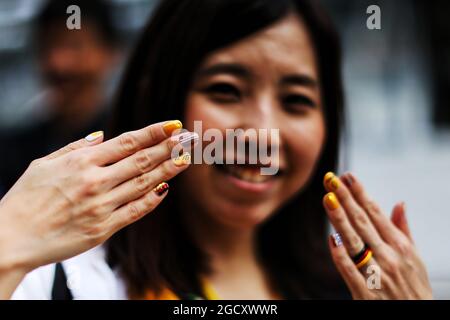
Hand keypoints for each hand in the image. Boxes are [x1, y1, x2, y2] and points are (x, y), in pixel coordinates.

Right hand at [0, 120, 194, 296]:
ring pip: (144, 184)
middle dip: (169, 148)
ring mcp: (101, 205)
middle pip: (142, 160)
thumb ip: (75, 148)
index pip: (128, 141)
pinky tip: (166, 189)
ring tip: (185, 160)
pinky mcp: (104, 228)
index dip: (154, 132)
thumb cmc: (25, 198)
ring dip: (168, 170)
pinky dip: (152, 199)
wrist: (12, 238)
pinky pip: (135, 211)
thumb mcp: (44, 163)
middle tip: (188, 139)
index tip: (173, 125)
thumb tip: (102, 136)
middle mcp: (95, 181)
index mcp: (81, 161)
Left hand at [322, 172, 431, 298]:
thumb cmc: (415, 287)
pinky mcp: (366, 293)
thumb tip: (399, 203)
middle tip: (331, 180)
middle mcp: (389, 256)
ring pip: (354, 241)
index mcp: (401, 246)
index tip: (347, 176)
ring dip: (340, 219)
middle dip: (346, 199)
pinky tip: (331, 239)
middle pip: (362, 222)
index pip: (376, 213)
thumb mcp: (415, 257)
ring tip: (327, 199)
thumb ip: (403, 229)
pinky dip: (341, 255)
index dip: (360, 194)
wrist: (418, 319)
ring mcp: (378, 274)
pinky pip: (350, 271)